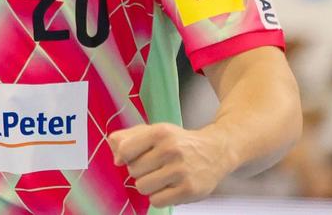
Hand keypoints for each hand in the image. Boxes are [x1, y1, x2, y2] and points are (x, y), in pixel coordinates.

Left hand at [107, 123, 231, 206]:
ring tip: (162, 177)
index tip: (134, 156)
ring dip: (149, 185)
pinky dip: (159, 196)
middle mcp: (171, 150)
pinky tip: (169, 187)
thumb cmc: (180, 142)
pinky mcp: (188, 190)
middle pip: (133, 171)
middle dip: (140, 170)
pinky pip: (156, 201)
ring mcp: (180, 171)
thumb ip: (129, 138)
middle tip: (155, 166)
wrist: (216, 151)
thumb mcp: (156, 131)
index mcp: (160, 132)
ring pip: (142, 187)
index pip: (125, 150)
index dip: (125, 156)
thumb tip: (115, 157)